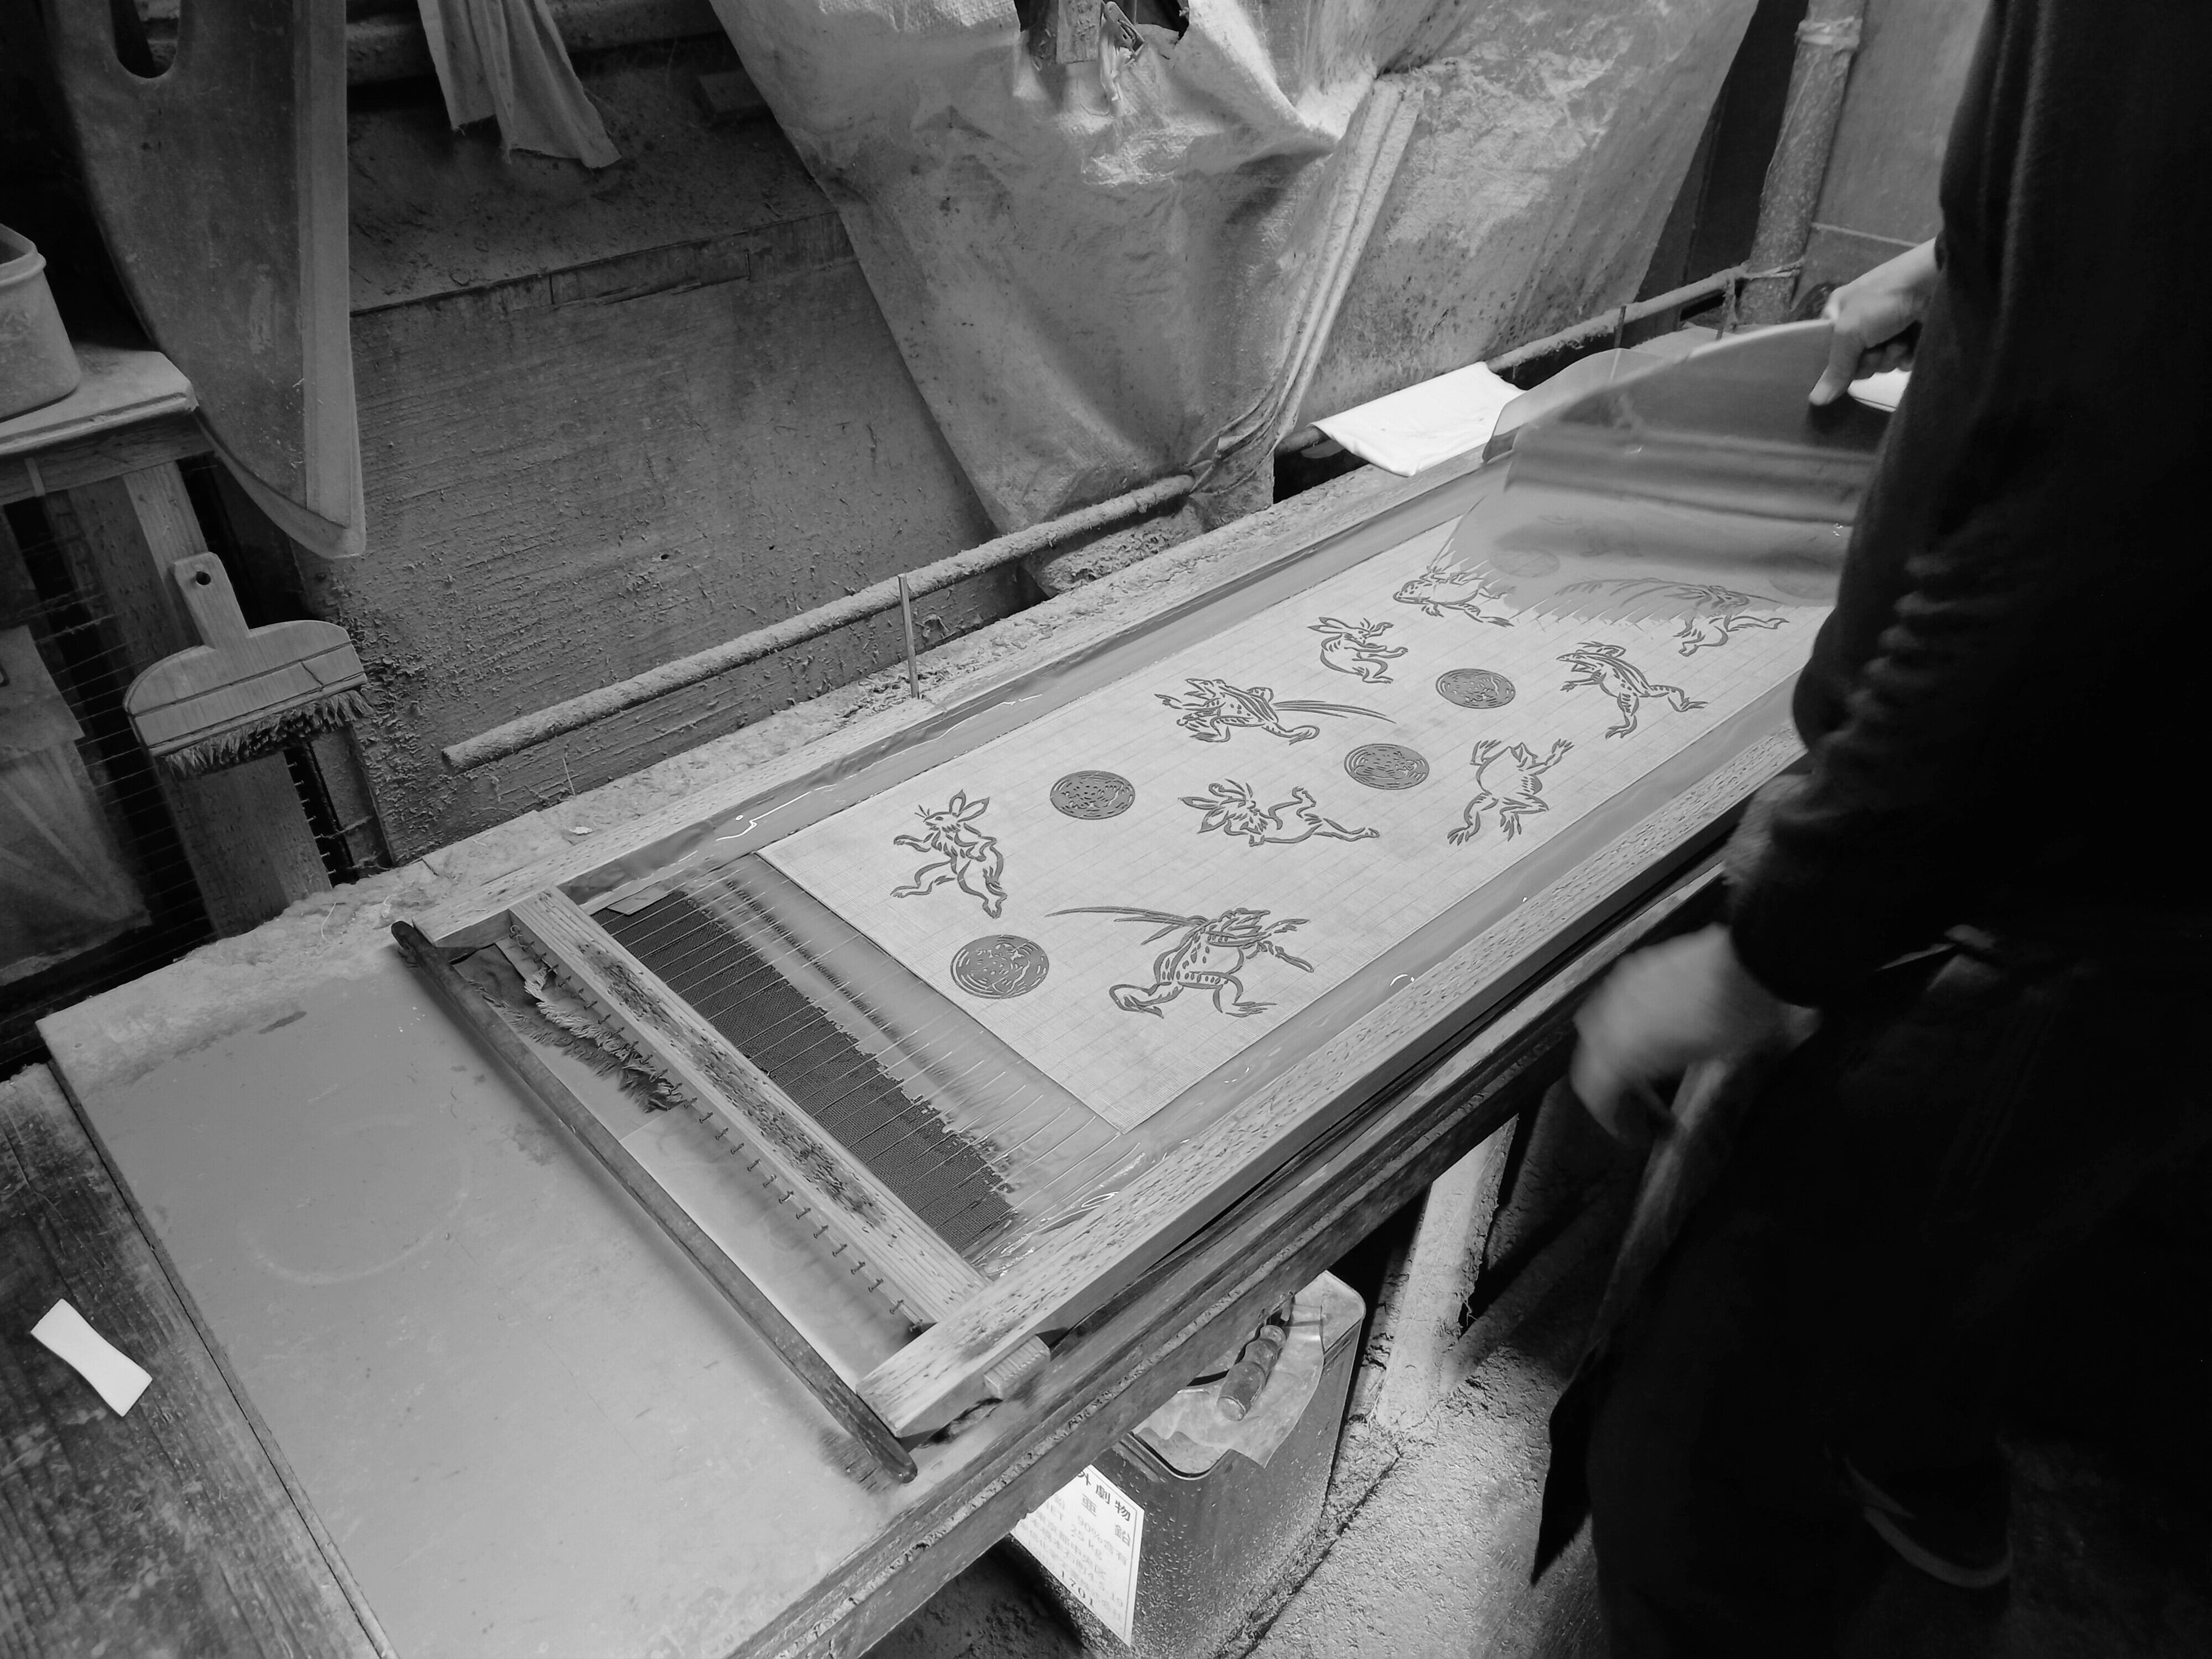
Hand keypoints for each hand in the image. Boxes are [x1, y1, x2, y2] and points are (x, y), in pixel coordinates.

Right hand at [1569, 926, 1787, 1137]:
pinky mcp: (1638, 966)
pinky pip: (1616, 1000)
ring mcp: (1621, 984)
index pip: (1592, 1087)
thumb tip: (1643, 1076)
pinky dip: (1625, 1021)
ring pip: (1597, 1023)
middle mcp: (1610, 1012)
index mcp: (1622, 1043)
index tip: (1631, 1130)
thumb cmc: (1734, 1017)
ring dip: (1612, 1048)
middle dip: (1606, 1079)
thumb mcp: (1701, 1058)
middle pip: (1589, 1055)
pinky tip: (1655, 1026)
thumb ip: (1657, 1068)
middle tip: (1639, 1097)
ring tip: (1647, 1062)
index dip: (1608, 1115)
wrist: (1752, 958)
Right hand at [1809, 239, 1940, 405]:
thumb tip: (1816, 401)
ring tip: (1900, 342)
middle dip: (1868, 360)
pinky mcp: (1911, 335)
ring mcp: (1887, 328)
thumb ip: (1835, 368)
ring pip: (1879, 363)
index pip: (1826, 348)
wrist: (1935, 281)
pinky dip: (1906, 357)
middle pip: (1854, 361)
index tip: (1845, 365)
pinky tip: (1912, 345)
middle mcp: (1861, 320)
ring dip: (1888, 358)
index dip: (1835, 362)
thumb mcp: (1850, 331)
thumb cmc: (1884, 301)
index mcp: (1839, 311)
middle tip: (1876, 349)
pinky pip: (1901, 360)